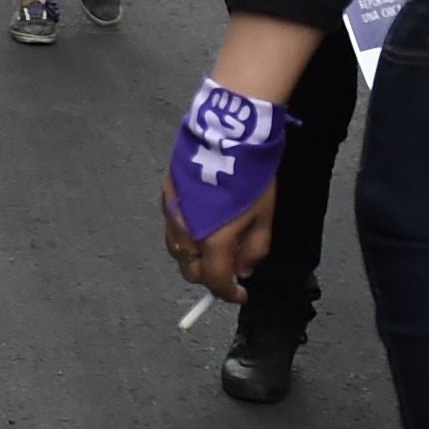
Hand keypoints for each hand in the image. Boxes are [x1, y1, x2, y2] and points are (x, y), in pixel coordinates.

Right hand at [161, 181, 274, 305]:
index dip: (228, 294)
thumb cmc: (252, 178)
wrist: (228, 133)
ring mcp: (171, 214)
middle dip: (209, 276)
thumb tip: (242, 271)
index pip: (215, 281)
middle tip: (227, 269)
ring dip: (194, 257)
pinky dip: (185, 235)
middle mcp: (185, 233)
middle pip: (190, 270)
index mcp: (212, 241)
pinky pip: (172, 227)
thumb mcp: (264, 217)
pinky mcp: (165, 195)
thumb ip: (254, 250)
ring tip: (212, 247)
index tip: (240, 295)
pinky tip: (199, 224)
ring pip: (177, 251)